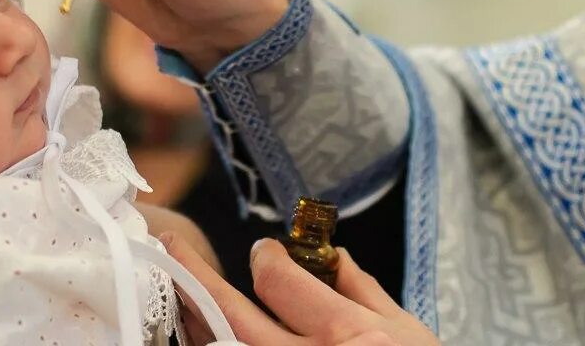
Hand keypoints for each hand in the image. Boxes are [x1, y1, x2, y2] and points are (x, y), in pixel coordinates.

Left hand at [162, 234, 440, 345]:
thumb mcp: (411, 336)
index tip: (264, 252)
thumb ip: (366, 292)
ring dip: (192, 317)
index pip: (280, 281)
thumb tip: (334, 254)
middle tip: (173, 246)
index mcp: (349, 336)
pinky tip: (202, 333)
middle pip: (231, 315)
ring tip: (178, 288)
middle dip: (195, 275)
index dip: (266, 257)